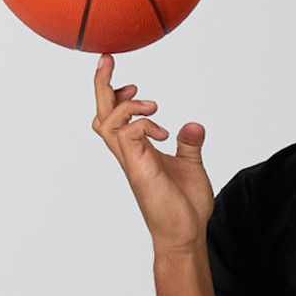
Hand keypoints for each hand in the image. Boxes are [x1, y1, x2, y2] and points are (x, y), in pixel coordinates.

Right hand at [91, 54, 214, 255]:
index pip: (114, 117)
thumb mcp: (191, 165)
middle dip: (102, 85)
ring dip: (124, 105)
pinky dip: (141, 124)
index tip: (124, 78)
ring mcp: (132, 162)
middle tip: (107, 60)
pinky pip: (128, 137)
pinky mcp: (140, 171)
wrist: (186, 234)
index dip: (113, 94)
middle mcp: (129, 154)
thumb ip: (189, 144)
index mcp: (137, 151)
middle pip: (102, 114)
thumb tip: (193, 125)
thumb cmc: (185, 206)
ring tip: (150, 104)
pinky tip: (161, 131)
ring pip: (107, 124)